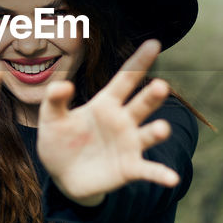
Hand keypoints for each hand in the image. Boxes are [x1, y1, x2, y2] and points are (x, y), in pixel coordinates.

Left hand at [36, 39, 177, 206]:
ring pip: (148, 134)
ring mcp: (129, 144)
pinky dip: (161, 174)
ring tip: (162, 129)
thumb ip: (54, 100)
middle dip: (152, 96)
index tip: (154, 43)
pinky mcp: (130, 168)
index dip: (139, 61)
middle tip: (160, 86)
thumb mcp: (51, 119)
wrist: (62, 175)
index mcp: (106, 104)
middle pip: (141, 104)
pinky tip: (171, 179)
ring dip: (157, 132)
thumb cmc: (59, 140)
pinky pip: (148, 170)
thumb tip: (63, 84)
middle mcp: (123, 120)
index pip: (125, 78)